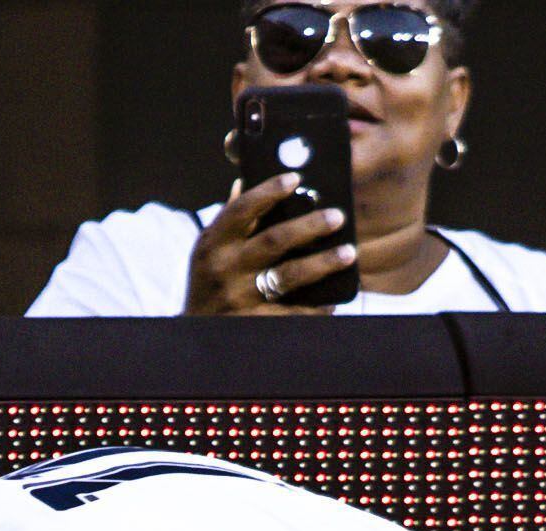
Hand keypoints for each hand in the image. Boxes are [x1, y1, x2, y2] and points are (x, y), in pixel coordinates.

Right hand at [184, 175, 356, 316]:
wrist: (197, 337)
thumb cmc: (208, 284)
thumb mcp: (209, 251)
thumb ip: (228, 221)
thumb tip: (243, 182)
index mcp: (215, 244)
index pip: (241, 210)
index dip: (268, 191)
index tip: (295, 179)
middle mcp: (226, 268)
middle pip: (273, 240)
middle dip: (309, 226)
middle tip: (338, 217)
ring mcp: (240, 297)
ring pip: (288, 276)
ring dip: (322, 263)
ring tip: (348, 253)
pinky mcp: (254, 322)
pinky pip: (291, 313)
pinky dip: (314, 308)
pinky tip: (332, 302)